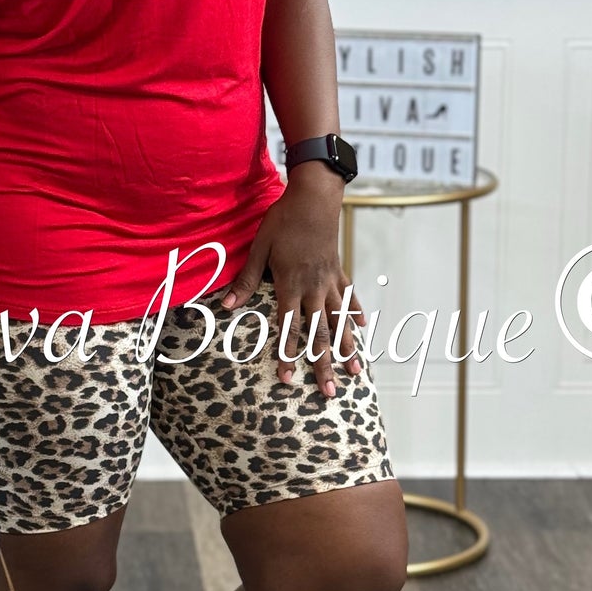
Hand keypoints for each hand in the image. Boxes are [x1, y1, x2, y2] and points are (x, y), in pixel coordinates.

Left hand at [220, 173, 366, 392]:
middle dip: (323, 365)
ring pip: (340, 322)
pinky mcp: (338, 271)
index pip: (288, 328)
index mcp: (291, 285)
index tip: (287, 379)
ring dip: (347, 348)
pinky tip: (363, 329)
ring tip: (356, 372)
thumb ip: (246, 281)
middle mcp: (314, 289)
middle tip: (329, 392)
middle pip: (320, 334)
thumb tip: (227, 306)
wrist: (314, 198)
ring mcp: (330, 282)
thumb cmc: (282, 221)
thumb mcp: (258, 249)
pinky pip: (350, 297)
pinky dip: (356, 314)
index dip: (287, 355)